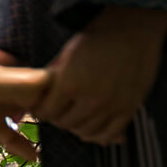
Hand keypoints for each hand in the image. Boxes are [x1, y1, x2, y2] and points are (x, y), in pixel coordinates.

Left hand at [36, 7, 166, 144]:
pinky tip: (90, 128)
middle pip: (65, 123)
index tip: (40, 108)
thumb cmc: (93, 39)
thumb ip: (51, 77)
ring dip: (76, 127)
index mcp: (70, 83)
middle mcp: (91, 98)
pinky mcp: (128, 109)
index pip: (47, 112)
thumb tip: (37, 93)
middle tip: (55, 112)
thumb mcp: (65, 55)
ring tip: (72, 118)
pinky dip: (97, 135)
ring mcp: (111, 106)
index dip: (41, 111)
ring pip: (85, 132)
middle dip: (56, 118)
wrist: (129, 32)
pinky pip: (109, 134)